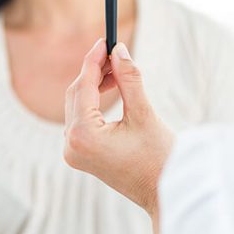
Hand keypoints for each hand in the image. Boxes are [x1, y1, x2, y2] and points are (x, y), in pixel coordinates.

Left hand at [63, 39, 174, 229]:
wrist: (162, 193)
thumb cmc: (158, 158)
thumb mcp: (144, 113)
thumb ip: (128, 79)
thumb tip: (119, 50)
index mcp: (84, 135)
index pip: (84, 86)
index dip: (94, 59)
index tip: (106, 40)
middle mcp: (71, 144)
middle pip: (76, 94)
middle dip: (94, 71)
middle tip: (114, 52)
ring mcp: (73, 152)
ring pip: (77, 105)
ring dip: (95, 85)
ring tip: (118, 70)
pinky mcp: (80, 154)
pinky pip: (81, 119)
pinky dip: (94, 102)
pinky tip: (112, 89)